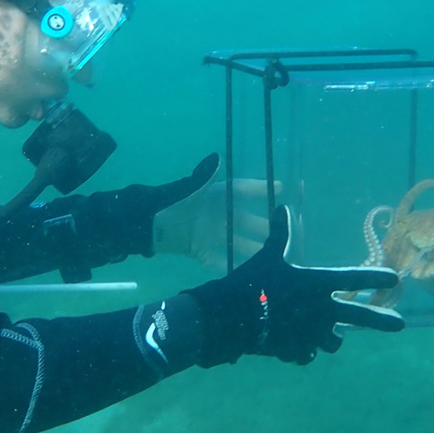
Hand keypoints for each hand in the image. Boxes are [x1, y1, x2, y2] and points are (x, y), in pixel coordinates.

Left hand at [152, 157, 278, 271]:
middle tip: (287, 234)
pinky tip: (247, 274)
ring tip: (272, 259)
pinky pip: (221, 260)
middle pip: (248, 222)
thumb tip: (217, 157)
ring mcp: (213, 234)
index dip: (260, 190)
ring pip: (239, 243)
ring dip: (254, 251)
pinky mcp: (203, 251)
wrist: (146, 223)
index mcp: (217, 195)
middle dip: (266, 228)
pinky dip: (231, 267)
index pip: (243, 190)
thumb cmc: (170, 201)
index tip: (280, 188)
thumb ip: (203, 176)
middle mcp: (220, 215)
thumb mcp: (188, 189)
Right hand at [182, 205, 404, 365]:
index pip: (355, 277)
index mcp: (318, 283)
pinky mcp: (296, 350)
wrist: (232, 316)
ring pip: (334, 342)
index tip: (395, 279)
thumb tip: (283, 206)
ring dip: (332, 338)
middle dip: (382, 321)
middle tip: (400, 324)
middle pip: (361, 317)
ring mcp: (311, 333)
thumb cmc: (252, 281)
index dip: (376, 277)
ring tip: (328, 336)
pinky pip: (308, 354)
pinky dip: (304, 351)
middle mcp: (321, 309)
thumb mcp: (268, 255)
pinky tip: (296, 347)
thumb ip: (280, 234)